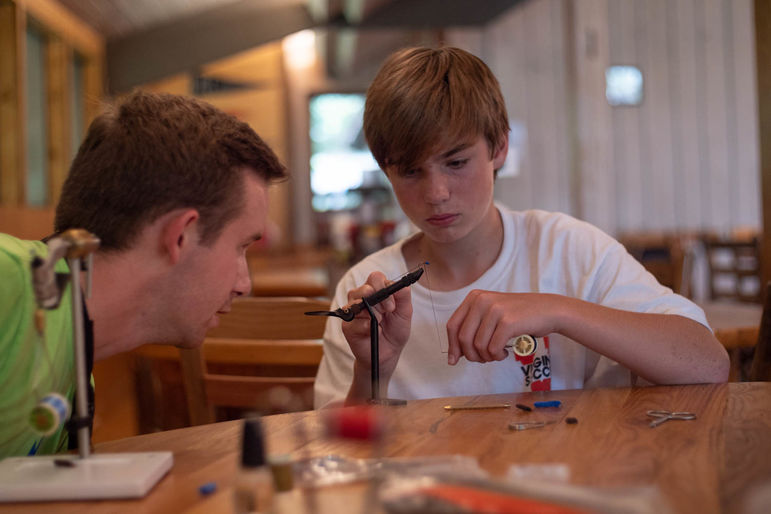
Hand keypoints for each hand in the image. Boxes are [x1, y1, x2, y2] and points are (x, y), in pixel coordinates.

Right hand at [341, 271, 412, 377]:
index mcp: (375, 292)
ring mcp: (352, 312)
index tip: (392, 304)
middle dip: (379, 299)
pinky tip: (373, 332)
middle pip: (364, 287)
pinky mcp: (347, 326)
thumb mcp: (405, 313)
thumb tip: (402, 285)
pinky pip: (354, 321)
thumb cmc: (394, 331)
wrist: (388, 353)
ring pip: (356, 302)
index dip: (384, 287)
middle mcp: (361, 298)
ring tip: (379, 323)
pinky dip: (366, 327)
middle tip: (388, 311)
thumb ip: (404, 297)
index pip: (375, 278)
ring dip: (373, 313)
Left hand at [446, 290, 563, 364]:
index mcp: (475, 297)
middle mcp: (482, 300)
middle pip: (463, 338)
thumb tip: (453, 356)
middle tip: (483, 359)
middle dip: (471, 355)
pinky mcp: (508, 322)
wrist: (548, 310)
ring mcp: (495, 310)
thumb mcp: (491, 315)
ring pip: (478, 346)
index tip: (454, 360)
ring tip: (497, 354)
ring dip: (487, 356)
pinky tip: (505, 352)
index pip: (453, 325)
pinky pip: (493, 348)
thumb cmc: (518, 316)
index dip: (452, 346)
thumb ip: (472, 329)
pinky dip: (497, 356)